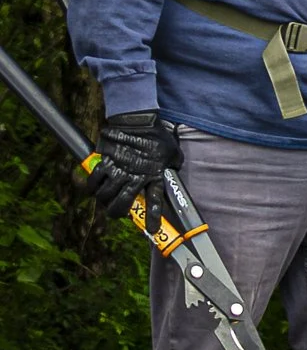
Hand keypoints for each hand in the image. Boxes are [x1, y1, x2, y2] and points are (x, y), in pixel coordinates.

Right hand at [85, 110, 179, 233]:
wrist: (137, 120)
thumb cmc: (157, 136)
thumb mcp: (172, 154)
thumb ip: (170, 167)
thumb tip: (172, 173)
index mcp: (155, 176)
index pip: (154, 202)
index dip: (152, 218)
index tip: (152, 230)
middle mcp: (136, 177)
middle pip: (122, 205)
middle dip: (117, 213)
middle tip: (116, 212)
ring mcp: (119, 170)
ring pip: (105, 195)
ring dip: (103, 200)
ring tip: (104, 198)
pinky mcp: (105, 162)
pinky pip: (93, 181)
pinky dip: (90, 186)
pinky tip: (92, 187)